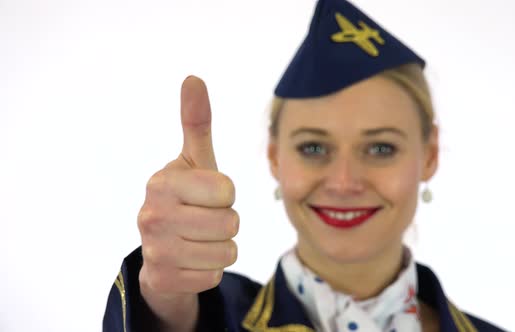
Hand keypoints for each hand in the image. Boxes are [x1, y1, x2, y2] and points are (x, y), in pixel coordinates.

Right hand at [137, 76, 238, 331]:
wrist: (161, 251)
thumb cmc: (187, 197)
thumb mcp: (194, 161)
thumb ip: (197, 122)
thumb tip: (194, 77)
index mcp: (162, 182)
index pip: (227, 190)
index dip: (225, 194)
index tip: (206, 194)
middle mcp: (152, 215)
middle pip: (231, 222)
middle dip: (226, 222)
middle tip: (203, 219)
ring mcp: (155, 250)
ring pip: (228, 251)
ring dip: (220, 247)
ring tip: (198, 239)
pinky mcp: (163, 279)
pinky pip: (215, 275)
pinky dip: (210, 270)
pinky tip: (191, 260)